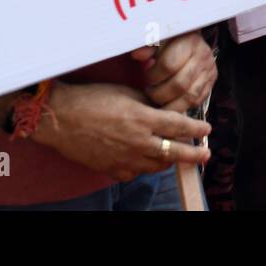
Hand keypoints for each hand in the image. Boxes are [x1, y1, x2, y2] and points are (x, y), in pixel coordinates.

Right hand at [34, 81, 210, 181]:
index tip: (206, 129)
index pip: (179, 126)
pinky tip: (145, 161)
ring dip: (169, 160)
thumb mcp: (126, 92)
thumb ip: (149, 104)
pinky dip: (143, 167)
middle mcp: (137, 141)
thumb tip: (165, 111)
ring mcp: (125, 158)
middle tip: (206, 155)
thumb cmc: (92, 98)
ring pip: (156, 166)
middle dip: (194, 155)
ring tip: (176, 156)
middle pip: (174, 152)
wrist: (59, 117)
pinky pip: (134, 173)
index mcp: (143, 119)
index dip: (196, 129)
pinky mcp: (111, 169)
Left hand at [132, 32, 216, 112]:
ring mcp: (209, 71)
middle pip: (180, 85)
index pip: (168, 66)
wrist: (190, 39)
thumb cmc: (170, 40)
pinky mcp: (211, 83)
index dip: (153, 76)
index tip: (145, 77)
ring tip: (157, 101)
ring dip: (170, 105)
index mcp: (189, 42)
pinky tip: (169, 104)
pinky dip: (181, 107)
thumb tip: (138, 55)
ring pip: (190, 97)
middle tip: (149, 92)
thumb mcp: (158, 38)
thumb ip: (147, 47)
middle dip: (159, 94)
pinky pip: (197, 102)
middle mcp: (202, 56)